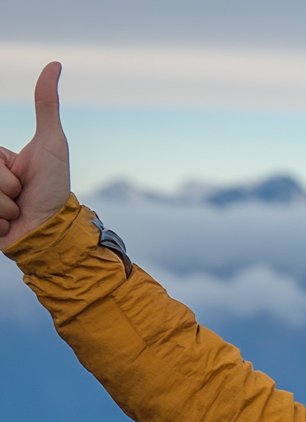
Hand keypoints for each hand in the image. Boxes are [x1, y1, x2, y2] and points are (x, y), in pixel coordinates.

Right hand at [0, 62, 70, 252]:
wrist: (53, 228)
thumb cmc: (53, 185)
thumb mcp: (51, 141)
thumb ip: (46, 104)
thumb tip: (55, 63)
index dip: (1, 166)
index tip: (10, 167)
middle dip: (6, 185)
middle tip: (21, 192)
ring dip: (5, 205)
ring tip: (18, 208)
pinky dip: (1, 220)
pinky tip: (10, 223)